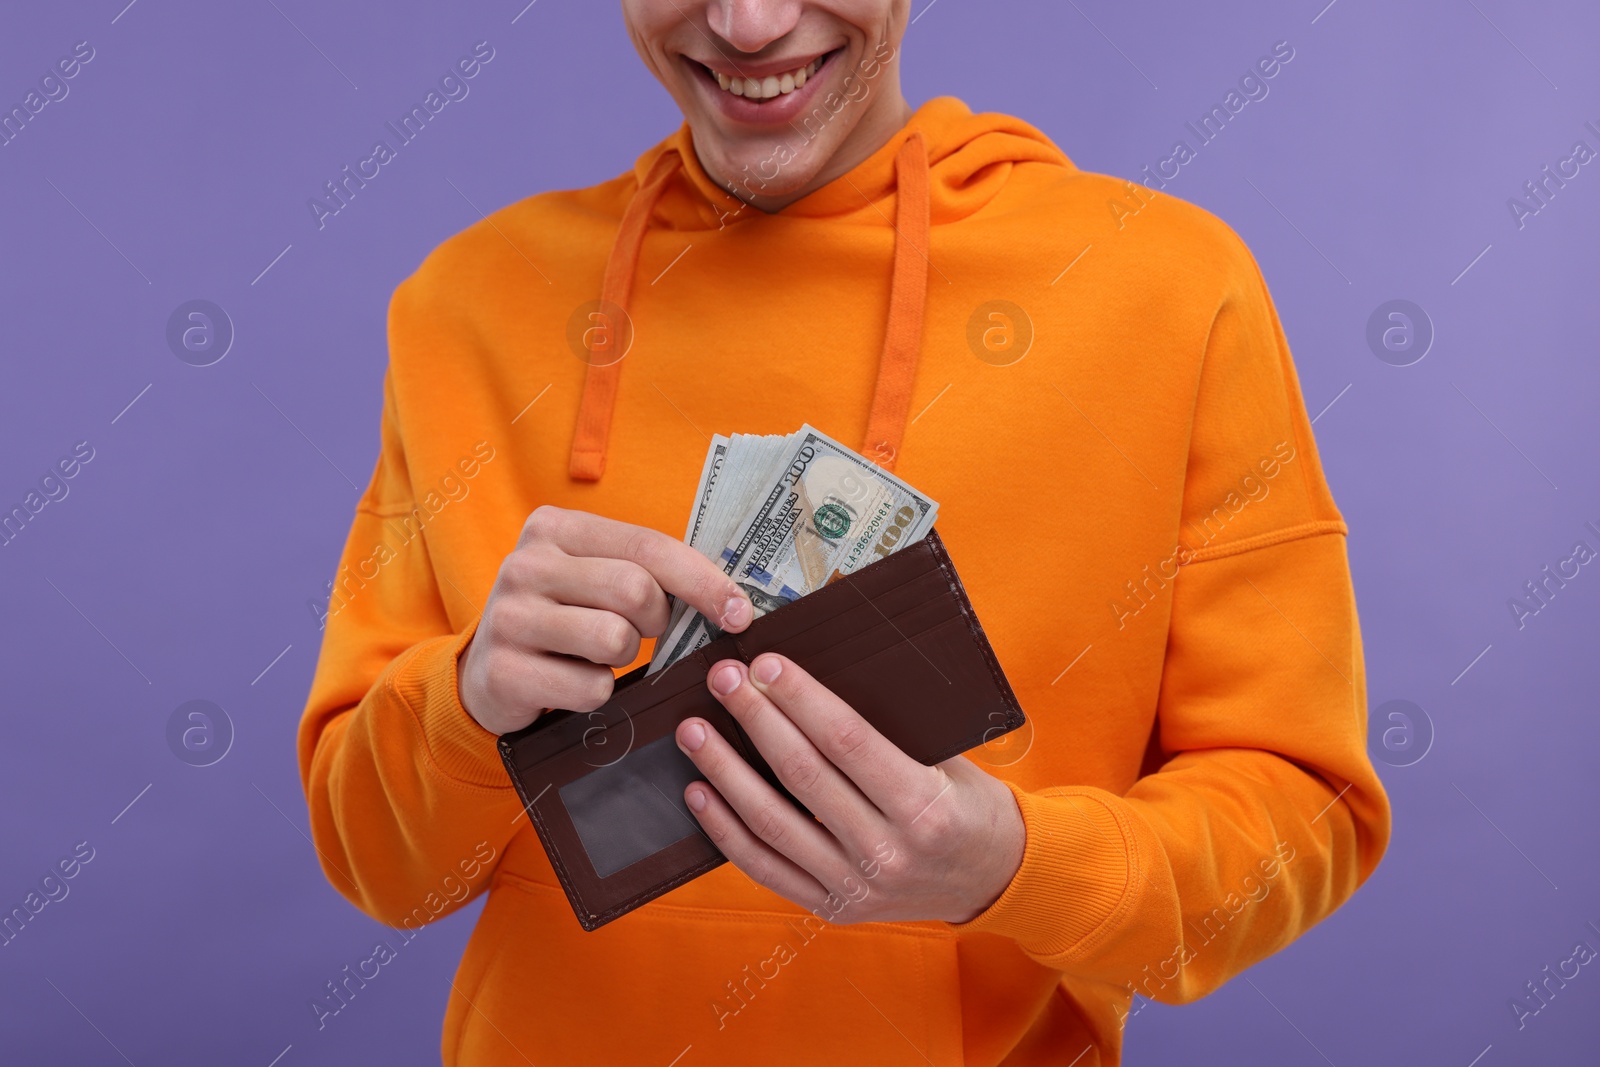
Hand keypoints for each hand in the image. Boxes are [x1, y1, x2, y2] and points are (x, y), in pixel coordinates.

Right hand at [458, 506, 751, 733]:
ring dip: (623, 659)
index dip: (704, 581)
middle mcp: (525, 564)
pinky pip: (591, 688)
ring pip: (615, 639)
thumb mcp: (592, 577)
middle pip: (635, 590)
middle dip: (656, 621)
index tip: (739, 613)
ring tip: (596, 656)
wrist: (485, 673)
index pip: (648, 546)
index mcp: (555, 527)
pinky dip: (597, 694)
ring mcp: (507, 617)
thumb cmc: (562, 620)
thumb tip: (733, 598)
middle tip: (640, 633)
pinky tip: (570, 682)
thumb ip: (647, 570)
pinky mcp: (503, 671)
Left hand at [674, 653, 1025, 924]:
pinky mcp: (832, 907)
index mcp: (925, 807)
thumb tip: (814, 679)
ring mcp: (856, 886)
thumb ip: (891, 731)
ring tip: (694, 732)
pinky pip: (765, 867)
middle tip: (723, 680)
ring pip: (773, 823)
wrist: (994, 880)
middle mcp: (888, 852)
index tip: (766, 664)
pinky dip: (726, 830)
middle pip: (803, 775)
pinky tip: (699, 793)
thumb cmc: (971, 806)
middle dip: (756, 719)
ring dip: (725, 772)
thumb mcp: (950, 761)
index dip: (801, 699)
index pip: (847, 742)